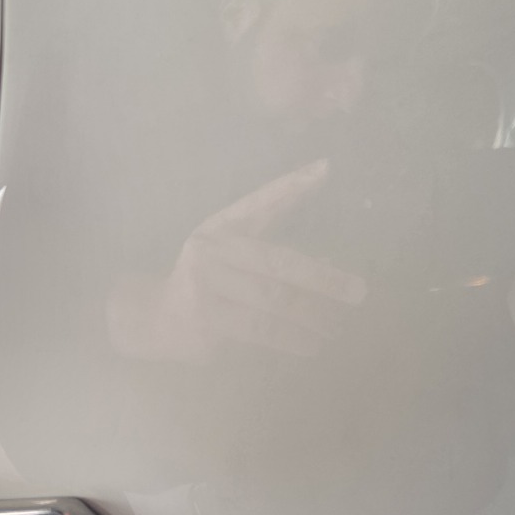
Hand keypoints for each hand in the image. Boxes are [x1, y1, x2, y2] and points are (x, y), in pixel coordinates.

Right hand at [108, 159, 367, 363]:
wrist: (156, 320)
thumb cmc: (210, 286)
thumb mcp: (237, 260)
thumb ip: (278, 256)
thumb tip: (331, 263)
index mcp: (222, 226)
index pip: (262, 201)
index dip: (292, 185)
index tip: (326, 168)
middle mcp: (212, 249)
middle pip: (278, 262)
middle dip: (323, 278)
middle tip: (359, 292)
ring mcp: (206, 284)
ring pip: (273, 300)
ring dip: (312, 316)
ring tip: (338, 326)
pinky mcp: (205, 320)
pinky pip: (260, 330)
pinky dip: (292, 339)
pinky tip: (313, 345)